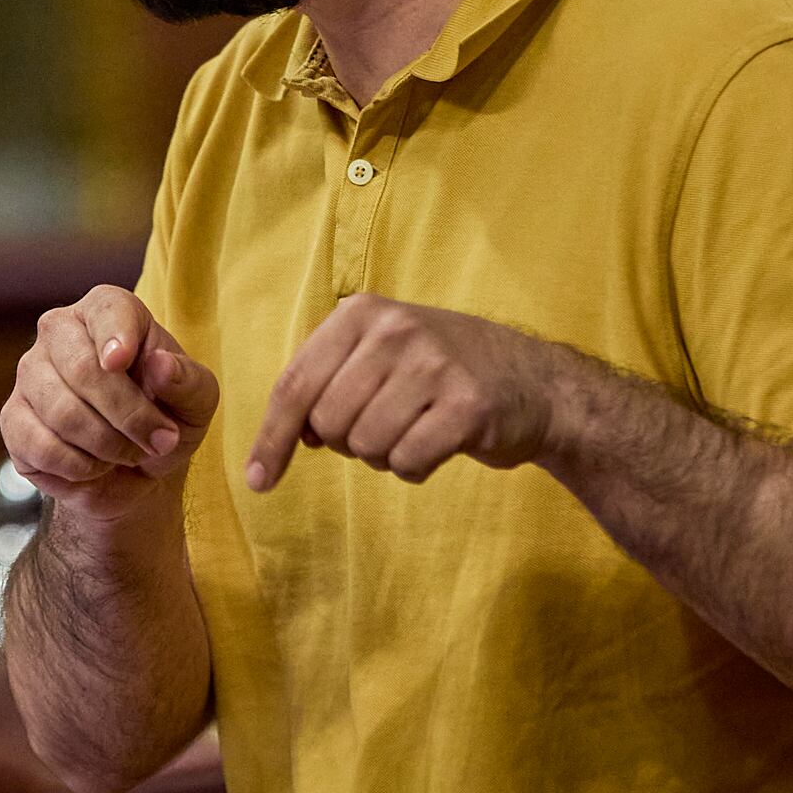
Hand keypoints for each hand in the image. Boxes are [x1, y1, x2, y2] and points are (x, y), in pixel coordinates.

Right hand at [1, 285, 219, 523]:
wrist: (136, 468)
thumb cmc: (167, 417)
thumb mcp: (197, 402)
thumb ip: (188, 381)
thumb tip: (161, 364)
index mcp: (108, 311)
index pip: (106, 310)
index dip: (114, 335)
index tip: (120, 362)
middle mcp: (60, 332)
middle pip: (82, 368)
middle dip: (128, 416)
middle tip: (158, 442)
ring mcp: (30, 374)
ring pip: (62, 412)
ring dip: (108, 447)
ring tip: (129, 454)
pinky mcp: (13, 419)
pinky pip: (41, 447)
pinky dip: (79, 468)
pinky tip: (95, 467)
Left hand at [247, 294, 556, 490]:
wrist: (534, 380)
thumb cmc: (441, 372)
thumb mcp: (379, 354)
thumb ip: (328, 383)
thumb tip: (288, 438)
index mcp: (362, 313)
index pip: (296, 384)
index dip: (272, 438)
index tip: (258, 479)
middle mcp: (396, 330)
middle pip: (328, 423)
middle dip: (348, 442)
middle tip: (386, 425)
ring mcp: (434, 365)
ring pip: (366, 446)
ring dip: (385, 455)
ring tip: (416, 429)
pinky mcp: (467, 406)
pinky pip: (407, 462)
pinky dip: (415, 467)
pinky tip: (439, 444)